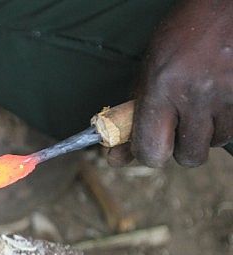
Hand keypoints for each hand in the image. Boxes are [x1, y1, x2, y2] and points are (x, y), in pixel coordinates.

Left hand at [109, 0, 232, 166]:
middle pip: (188, 156)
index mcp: (162, 86)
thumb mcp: (151, 67)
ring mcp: (228, 95)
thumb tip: (116, 156)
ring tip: (203, 100)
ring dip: (207, 131)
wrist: (226, 5)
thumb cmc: (183, 34)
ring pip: (215, 143)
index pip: (151, 149)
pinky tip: (220, 94)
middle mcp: (195, 93)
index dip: (146, 155)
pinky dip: (226, 118)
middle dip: (182, 148)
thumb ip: (135, 112)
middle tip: (179, 127)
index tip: (144, 148)